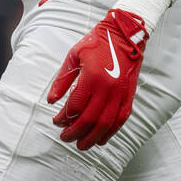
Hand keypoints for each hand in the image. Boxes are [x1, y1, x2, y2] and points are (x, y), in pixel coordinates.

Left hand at [46, 9, 148, 149]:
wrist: (124, 36)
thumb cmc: (96, 43)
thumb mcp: (74, 56)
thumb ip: (62, 80)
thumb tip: (51, 100)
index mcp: (91, 77)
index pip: (74, 106)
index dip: (63, 117)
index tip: (56, 121)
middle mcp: (107, 88)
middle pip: (89, 119)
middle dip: (75, 132)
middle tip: (65, 137)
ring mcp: (120, 94)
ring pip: (105, 124)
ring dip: (92, 137)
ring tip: (81, 145)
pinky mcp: (129, 97)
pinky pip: (120, 120)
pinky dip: (110, 133)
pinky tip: (101, 139)